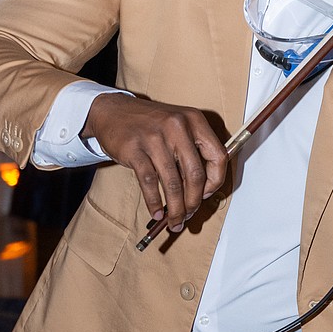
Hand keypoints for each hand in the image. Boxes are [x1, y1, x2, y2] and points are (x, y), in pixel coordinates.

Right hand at [82, 93, 228, 231]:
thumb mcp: (178, 127)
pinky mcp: (134, 149)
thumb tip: (202, 191)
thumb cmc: (150, 124)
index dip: (216, 181)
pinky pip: (149, 183)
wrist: (114, 111)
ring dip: (176, 208)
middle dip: (194, 202)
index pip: (218, 156)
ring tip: (174, 220)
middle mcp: (177, 127)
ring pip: (173, 183)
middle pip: (195, 175)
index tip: (207, 193)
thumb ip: (193, 152)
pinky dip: (154, 202)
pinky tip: (157, 211)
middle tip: (189, 214)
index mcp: (194, 121)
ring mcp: (155, 138)